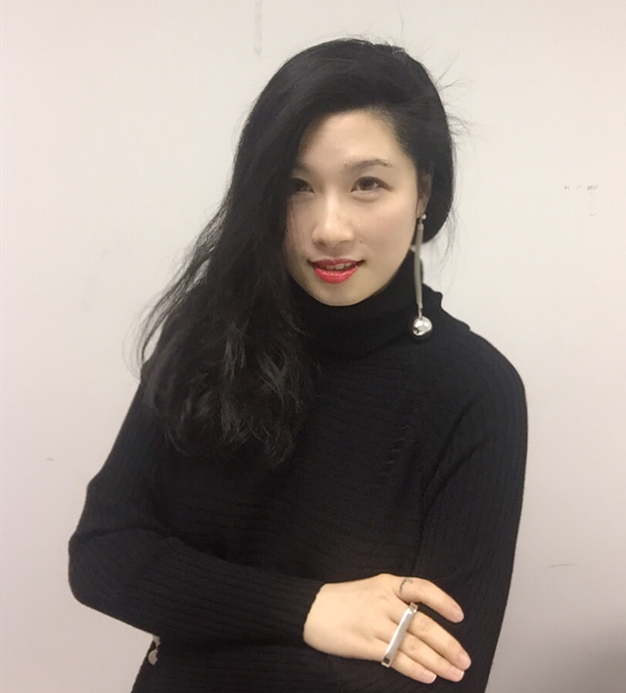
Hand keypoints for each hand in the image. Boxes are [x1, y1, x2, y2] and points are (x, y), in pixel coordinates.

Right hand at [303, 573, 471, 683]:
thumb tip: (427, 621)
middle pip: (423, 623)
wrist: (310, 608)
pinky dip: (414, 669)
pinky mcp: (365, 644)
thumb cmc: (343, 600)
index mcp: (387, 583)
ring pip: (414, 645)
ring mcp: (375, 623)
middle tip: (465, 659)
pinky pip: (395, 658)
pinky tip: (429, 677)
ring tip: (454, 672)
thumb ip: (396, 599)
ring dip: (438, 661)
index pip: (422, 588)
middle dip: (448, 644)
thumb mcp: (371, 588)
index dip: (443, 601)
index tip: (460, 616)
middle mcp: (384, 602)